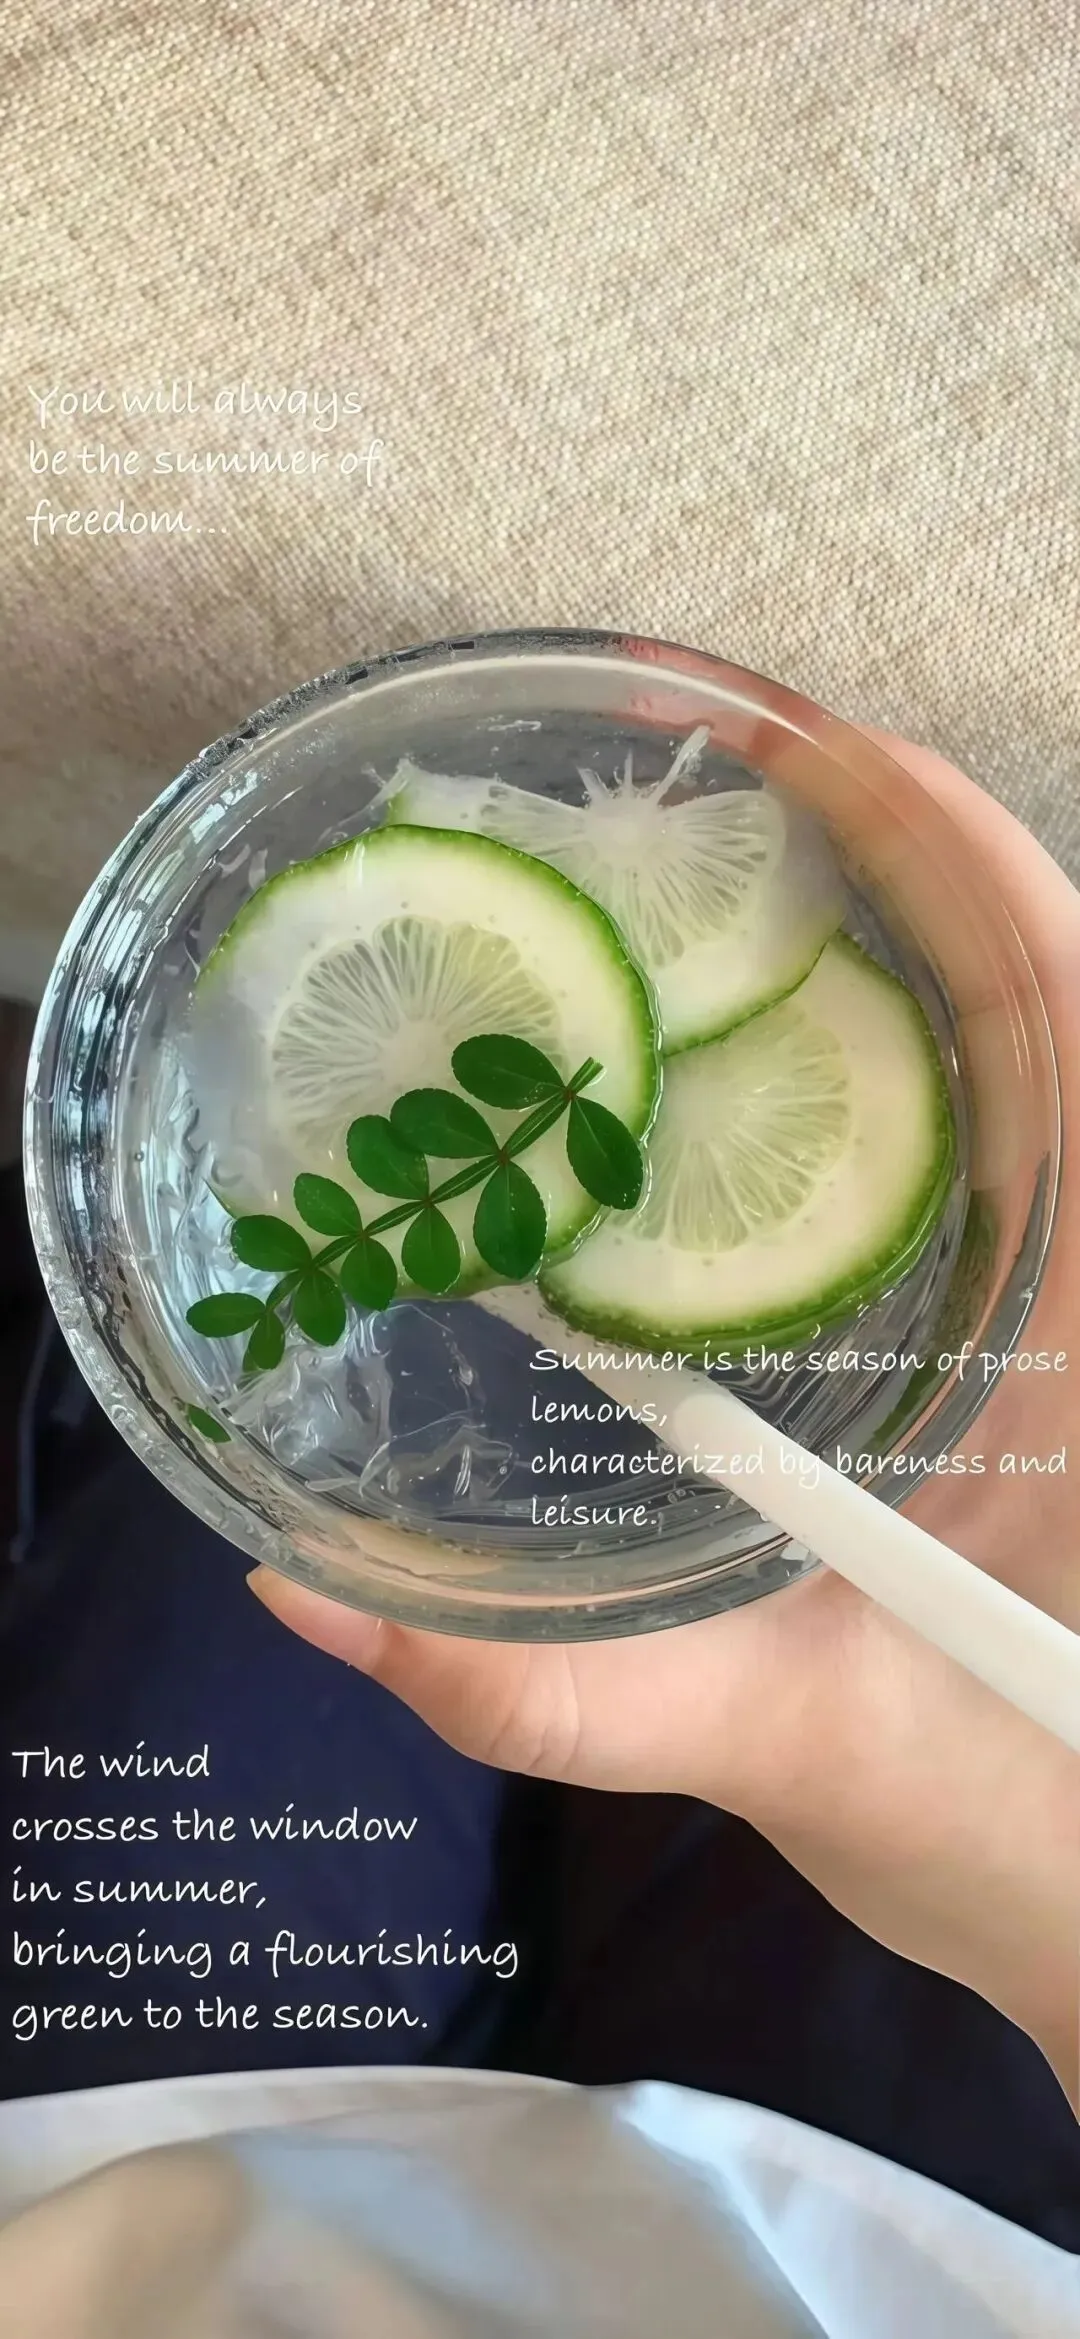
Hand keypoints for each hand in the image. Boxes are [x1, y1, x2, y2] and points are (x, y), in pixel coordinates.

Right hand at [249, 733, 1079, 2097]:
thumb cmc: (1028, 1823)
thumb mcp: (809, 1744)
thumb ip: (566, 1689)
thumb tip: (317, 1594)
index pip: (1071, 1006)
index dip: (964, 850)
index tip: (822, 746)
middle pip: (1033, 1006)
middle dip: (898, 874)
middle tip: (716, 799)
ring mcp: (1072, 1307)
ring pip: (1013, 1080)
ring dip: (890, 968)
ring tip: (716, 905)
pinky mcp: (1039, 1355)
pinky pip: (983, 1167)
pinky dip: (884, 1089)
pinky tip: (746, 1097)